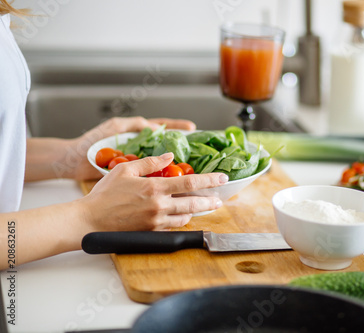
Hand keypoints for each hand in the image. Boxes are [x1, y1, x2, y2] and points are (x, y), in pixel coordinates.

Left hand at [68, 116, 195, 179]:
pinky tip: (172, 185)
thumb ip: (135, 124)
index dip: (178, 127)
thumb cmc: (91, 142)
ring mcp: (137, 164)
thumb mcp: (114, 126)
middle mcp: (140, 149)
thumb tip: (155, 127)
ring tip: (191, 170)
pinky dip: (162, 181)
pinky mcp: (132, 177)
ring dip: (176, 168)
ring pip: (162, 165)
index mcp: (137, 134)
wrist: (74, 162)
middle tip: (198, 152)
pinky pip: (151, 178)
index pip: (162, 127)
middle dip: (183, 149)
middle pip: (167, 148)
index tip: (192, 128)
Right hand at [79, 153, 227, 230]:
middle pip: (193, 203)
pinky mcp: (151, 231)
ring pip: (185, 217)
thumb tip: (169, 156)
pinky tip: (184, 216)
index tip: (222, 178)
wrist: (90, 220)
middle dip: (209, 201)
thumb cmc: (104, 194)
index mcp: (154, 188)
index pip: (189, 183)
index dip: (209, 180)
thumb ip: (149, 162)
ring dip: (197, 212)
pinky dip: (181, 220)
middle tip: (219, 199)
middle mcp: (159, 205)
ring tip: (204, 206)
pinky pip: (172, 227)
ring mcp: (156, 221)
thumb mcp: (125, 170)